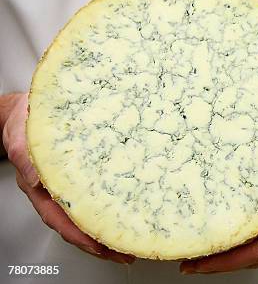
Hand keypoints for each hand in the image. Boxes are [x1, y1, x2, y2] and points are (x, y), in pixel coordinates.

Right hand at [2, 93, 134, 263]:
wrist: (28, 108)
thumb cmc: (24, 122)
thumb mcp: (22, 137)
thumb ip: (28, 159)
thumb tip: (39, 180)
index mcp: (41, 186)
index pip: (59, 218)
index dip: (79, 236)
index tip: (99, 247)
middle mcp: (56, 190)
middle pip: (77, 223)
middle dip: (100, 242)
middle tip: (123, 253)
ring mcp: (70, 184)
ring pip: (89, 212)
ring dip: (108, 228)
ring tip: (130, 242)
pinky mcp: (85, 173)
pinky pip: (99, 193)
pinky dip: (112, 204)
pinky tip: (130, 208)